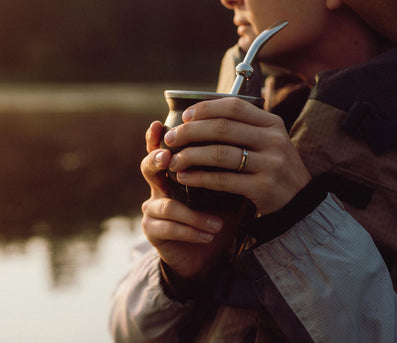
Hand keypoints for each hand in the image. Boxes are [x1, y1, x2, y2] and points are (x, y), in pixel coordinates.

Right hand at [140, 121, 240, 277]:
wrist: (206, 254)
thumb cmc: (216, 216)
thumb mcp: (224, 191)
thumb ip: (226, 170)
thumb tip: (248, 144)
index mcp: (173, 172)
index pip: (161, 148)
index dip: (156, 137)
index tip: (159, 124)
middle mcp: (158, 187)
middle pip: (148, 167)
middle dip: (158, 161)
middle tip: (171, 160)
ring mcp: (152, 209)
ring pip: (167, 205)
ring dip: (195, 216)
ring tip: (217, 224)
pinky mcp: (152, 231)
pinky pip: (169, 228)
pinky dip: (193, 231)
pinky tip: (210, 235)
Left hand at [164, 97, 310, 214]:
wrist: (299, 202)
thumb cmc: (272, 168)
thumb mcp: (266, 141)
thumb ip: (242, 128)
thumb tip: (198, 115)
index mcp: (272, 123)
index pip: (234, 107)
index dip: (205, 109)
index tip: (184, 116)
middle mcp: (273, 140)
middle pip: (222, 128)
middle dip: (190, 132)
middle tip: (170, 139)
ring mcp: (270, 164)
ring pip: (220, 154)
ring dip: (190, 156)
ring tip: (173, 161)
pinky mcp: (263, 187)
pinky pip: (223, 180)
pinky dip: (199, 177)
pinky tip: (185, 177)